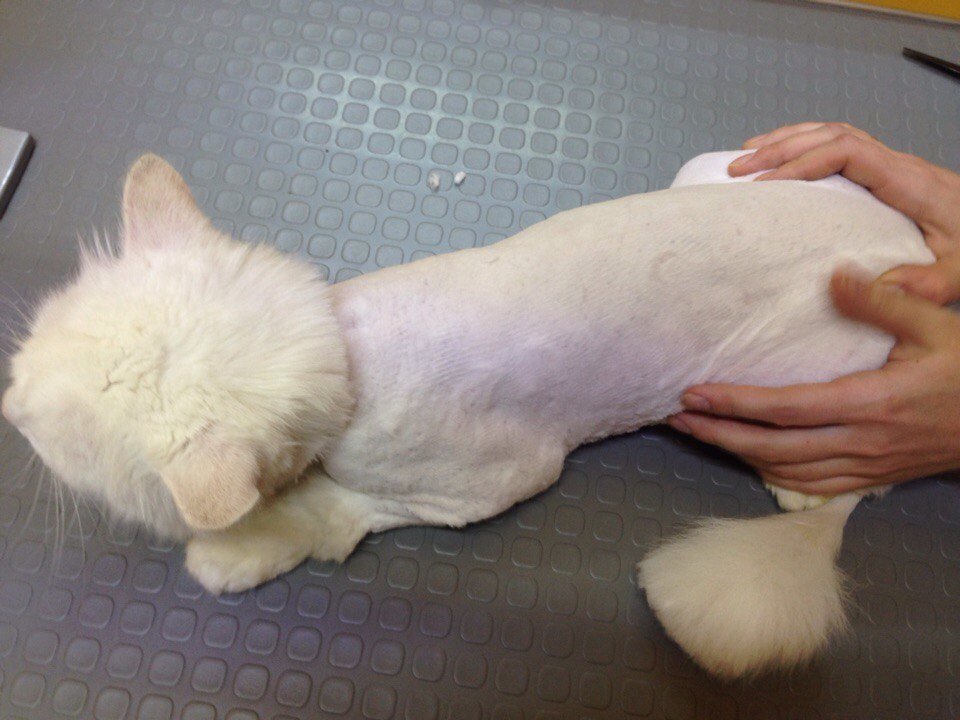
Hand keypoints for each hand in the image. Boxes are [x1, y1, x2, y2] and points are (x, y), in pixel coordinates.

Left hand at [668, 270, 959, 494]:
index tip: (695, 392)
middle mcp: (862, 442)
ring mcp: (866, 467)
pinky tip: (749, 458)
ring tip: (700, 433)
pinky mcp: (872, 479)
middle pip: (773, 448)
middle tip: (678, 416)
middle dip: (720, 433)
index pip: (787, 409)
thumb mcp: (934, 322)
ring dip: (737, 454)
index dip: (736, 404)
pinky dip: (771, 474)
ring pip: (786, 471)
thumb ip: (882, 300)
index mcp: (872, 402)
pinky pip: (810, 486)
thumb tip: (833, 275)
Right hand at [728, 122, 959, 303]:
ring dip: (786, 140)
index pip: (847, 152)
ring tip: (745, 156)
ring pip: (832, 132)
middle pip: (831, 134)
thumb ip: (925, 283)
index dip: (802, 162)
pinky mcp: (887, 171)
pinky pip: (839, 142)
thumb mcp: (959, 273)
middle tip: (739, 170)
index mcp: (908, 182)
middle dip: (780, 149)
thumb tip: (873, 284)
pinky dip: (802, 143)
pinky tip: (780, 156)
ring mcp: (891, 163)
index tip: (766, 184)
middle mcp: (897, 164)